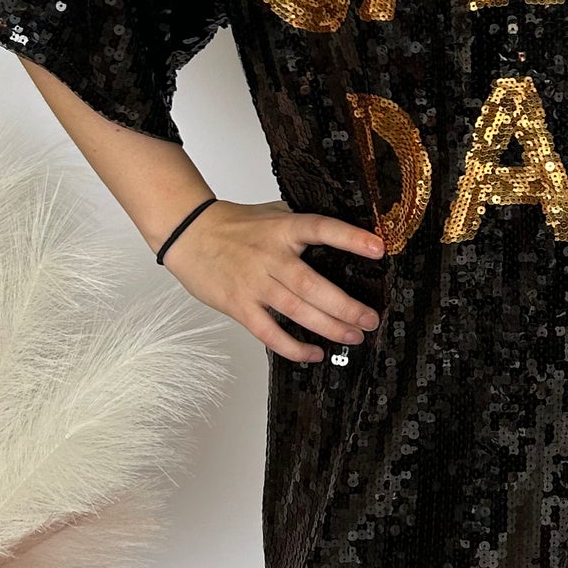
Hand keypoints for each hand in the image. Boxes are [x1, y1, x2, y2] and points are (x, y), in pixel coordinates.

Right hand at [163, 199, 385, 363]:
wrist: (189, 234)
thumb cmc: (234, 225)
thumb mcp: (273, 214)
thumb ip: (302, 224)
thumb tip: (343, 232)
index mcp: (283, 229)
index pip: (321, 229)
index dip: (350, 238)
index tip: (378, 249)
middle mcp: (270, 257)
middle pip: (312, 285)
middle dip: (346, 306)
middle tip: (370, 320)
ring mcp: (254, 283)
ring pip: (296, 311)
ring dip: (328, 327)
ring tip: (353, 337)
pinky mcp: (239, 306)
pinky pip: (269, 332)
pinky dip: (292, 347)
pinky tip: (313, 353)